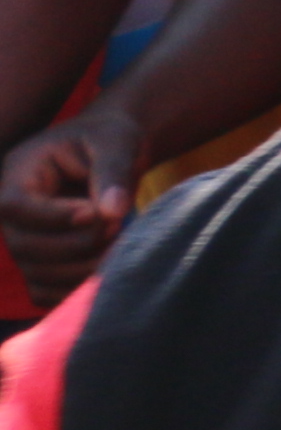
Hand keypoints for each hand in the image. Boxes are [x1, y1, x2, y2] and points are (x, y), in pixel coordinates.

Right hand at [0, 103, 142, 299]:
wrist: (114, 152)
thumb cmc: (112, 139)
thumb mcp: (116, 142)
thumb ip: (112, 172)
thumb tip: (110, 214)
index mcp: (20, 172)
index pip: (15, 205)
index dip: (53, 217)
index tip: (95, 214)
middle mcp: (12, 211)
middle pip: (23, 245)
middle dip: (75, 244)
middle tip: (117, 227)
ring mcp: (23, 239)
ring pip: (35, 272)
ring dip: (81, 268)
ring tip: (118, 244)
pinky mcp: (40, 261)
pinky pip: (44, 291)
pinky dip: (73, 290)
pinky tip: (105, 271)